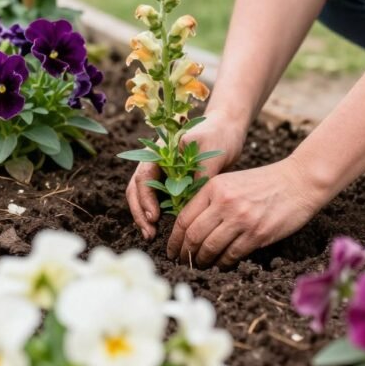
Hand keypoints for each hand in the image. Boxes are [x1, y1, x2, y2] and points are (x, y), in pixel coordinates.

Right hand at [126, 112, 246, 239]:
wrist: (227, 129)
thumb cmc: (218, 136)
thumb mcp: (209, 153)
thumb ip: (197, 176)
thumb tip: (186, 204)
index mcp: (159, 152)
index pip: (143, 177)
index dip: (145, 199)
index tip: (155, 216)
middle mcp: (156, 164)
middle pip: (137, 190)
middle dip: (140, 212)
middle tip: (149, 233)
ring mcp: (162, 174)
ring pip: (144, 197)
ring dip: (145, 217)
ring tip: (151, 236)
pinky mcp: (172, 184)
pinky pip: (159, 201)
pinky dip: (157, 215)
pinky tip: (162, 230)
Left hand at [166, 157, 325, 267]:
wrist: (299, 181)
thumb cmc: (265, 183)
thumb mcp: (231, 182)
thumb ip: (211, 199)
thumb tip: (190, 227)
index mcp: (214, 187)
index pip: (184, 218)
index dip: (174, 240)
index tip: (171, 251)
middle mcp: (224, 202)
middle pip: (193, 236)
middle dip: (184, 254)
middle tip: (182, 263)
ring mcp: (241, 219)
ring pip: (210, 248)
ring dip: (202, 262)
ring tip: (200, 266)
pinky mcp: (257, 233)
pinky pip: (231, 255)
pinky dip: (222, 264)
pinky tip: (220, 266)